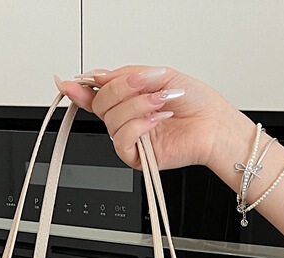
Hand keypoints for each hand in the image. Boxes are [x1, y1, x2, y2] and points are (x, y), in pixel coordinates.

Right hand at [58, 66, 254, 173]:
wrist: (215, 125)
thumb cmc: (196, 103)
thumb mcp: (159, 75)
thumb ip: (126, 75)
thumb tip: (98, 76)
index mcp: (130, 100)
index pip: (97, 96)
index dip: (81, 89)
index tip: (68, 82)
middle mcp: (127, 120)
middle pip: (101, 104)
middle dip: (121, 89)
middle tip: (146, 84)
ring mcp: (132, 139)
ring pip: (111, 120)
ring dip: (136, 105)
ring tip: (160, 101)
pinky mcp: (138, 157)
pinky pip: (121, 140)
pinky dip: (137, 125)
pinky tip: (156, 120)